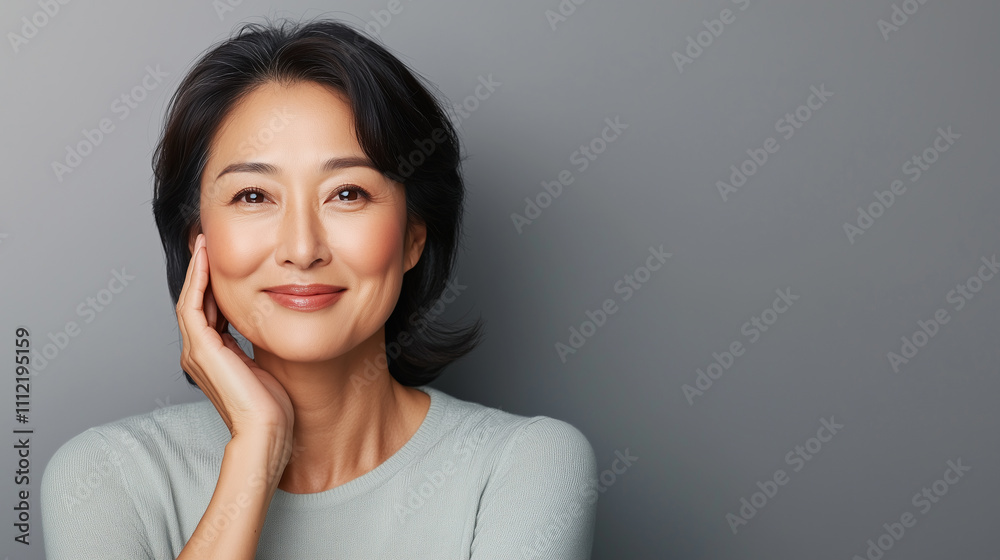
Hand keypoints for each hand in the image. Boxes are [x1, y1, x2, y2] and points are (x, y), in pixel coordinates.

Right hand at [176, 233, 294, 440]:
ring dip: (197, 269)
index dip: (214, 283)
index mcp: (214, 355)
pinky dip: (197, 281)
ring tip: (205, 243)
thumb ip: (259, 342)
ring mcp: (197, 351)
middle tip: (209, 241)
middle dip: (202, 270)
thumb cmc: (273, 406)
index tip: (224, 258)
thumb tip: (271, 321)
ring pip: (190, 299)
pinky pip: (193, 305)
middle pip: (196, 300)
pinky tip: (206, 260)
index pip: (209, 310)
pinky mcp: (202, 349)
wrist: (267, 430)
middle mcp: (199, 352)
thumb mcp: (266, 363)